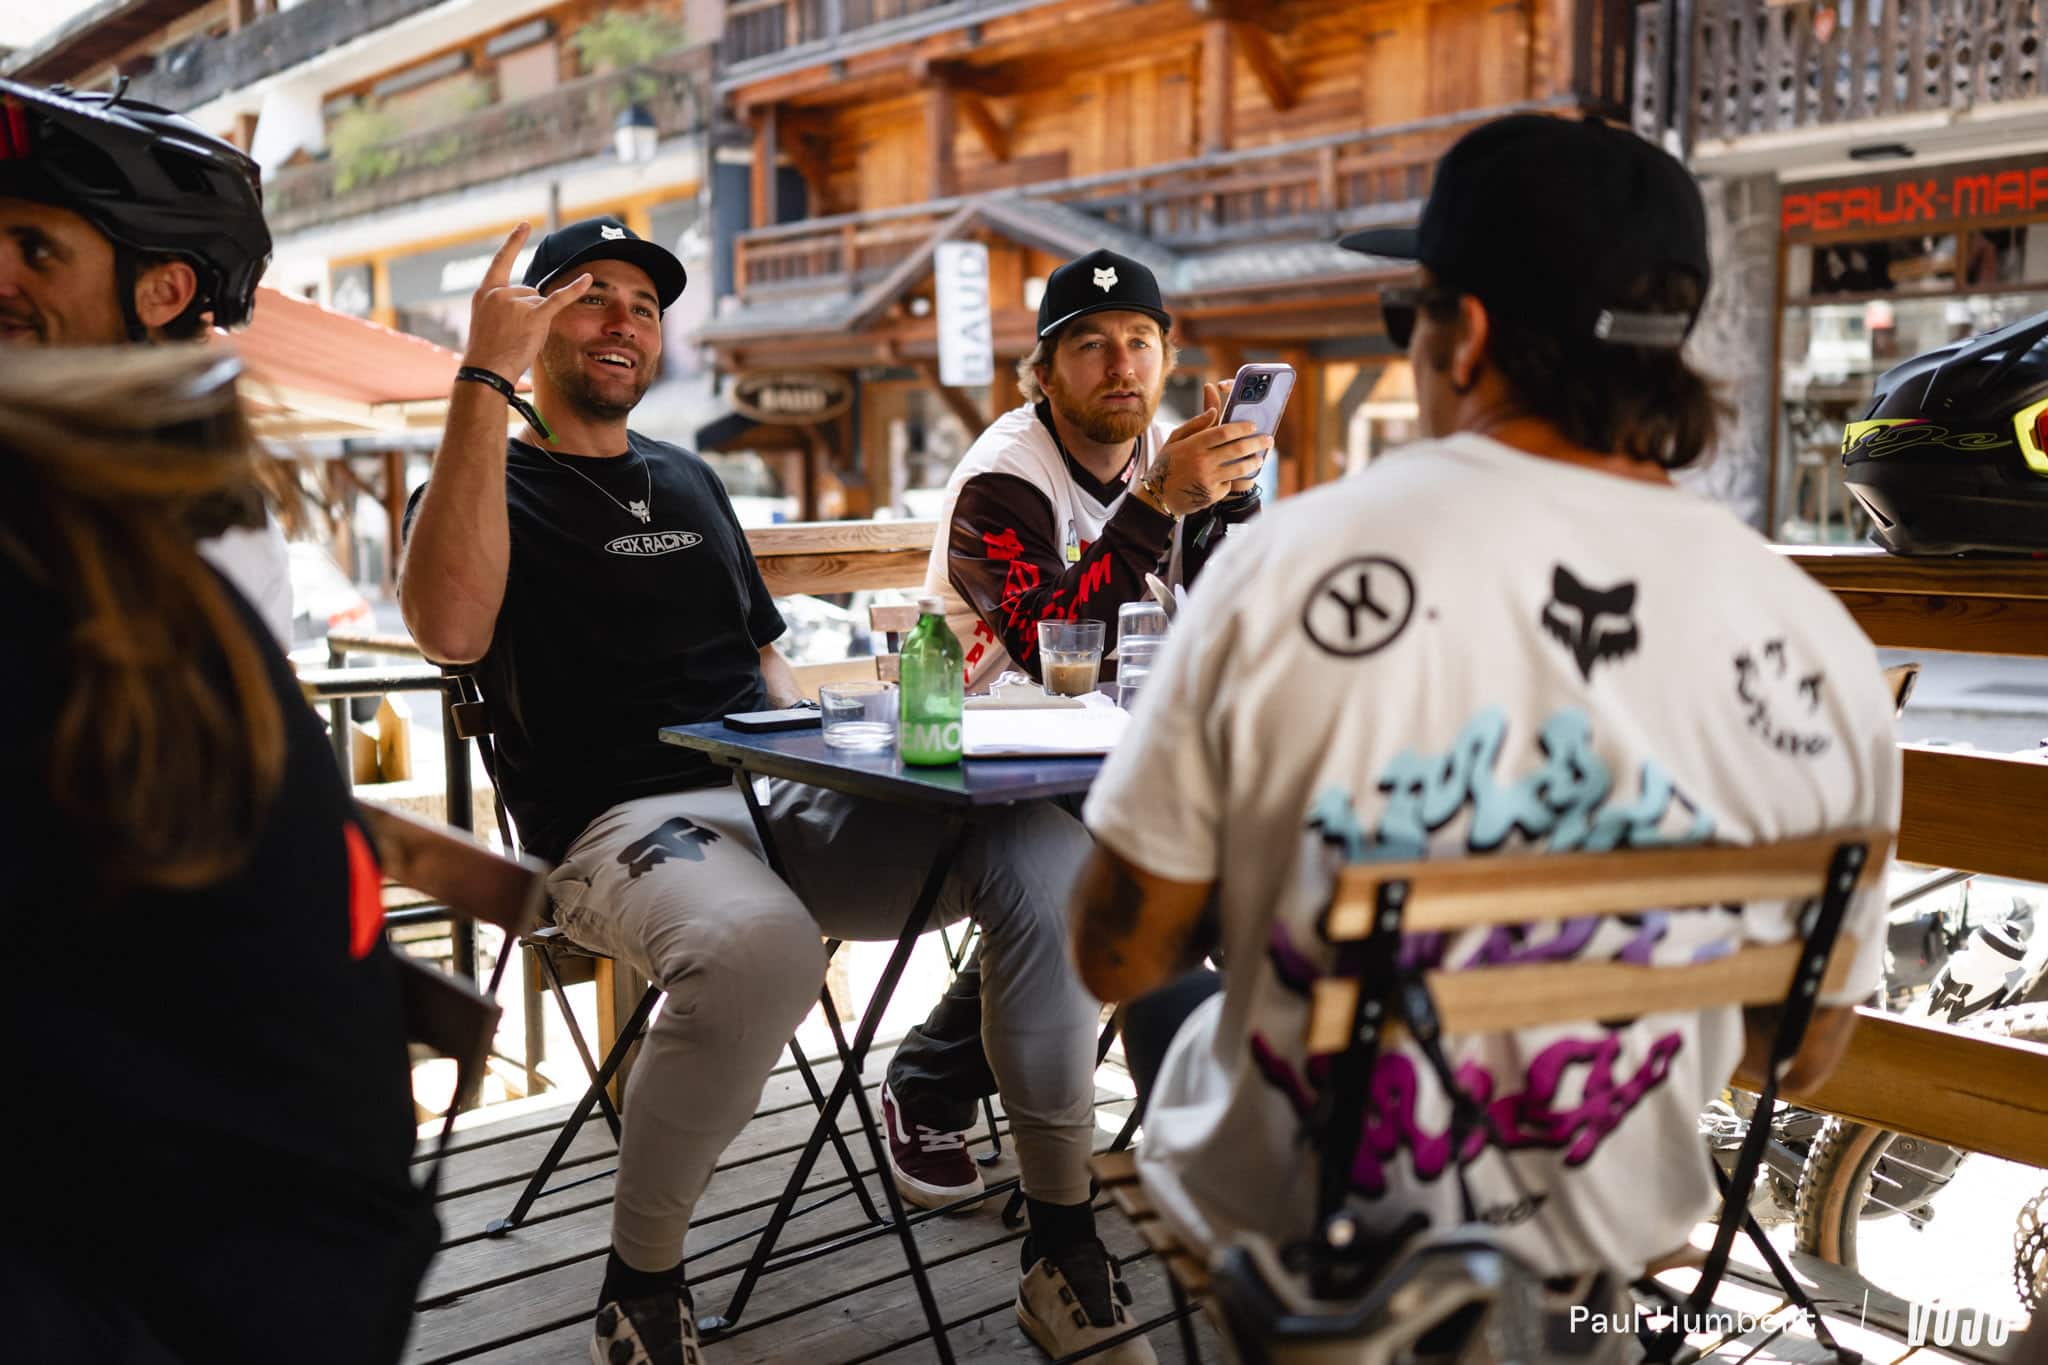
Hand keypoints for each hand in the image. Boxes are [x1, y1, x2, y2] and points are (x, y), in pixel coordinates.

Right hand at [459, 223, 589, 381]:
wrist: (485, 372)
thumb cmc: (489, 352)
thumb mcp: (489, 321)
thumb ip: (507, 304)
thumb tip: (538, 296)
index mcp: (485, 292)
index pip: (502, 261)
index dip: (514, 242)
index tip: (525, 224)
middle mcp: (500, 293)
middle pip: (530, 293)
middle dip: (529, 313)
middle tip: (512, 335)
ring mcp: (516, 303)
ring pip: (541, 304)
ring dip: (537, 322)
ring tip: (519, 339)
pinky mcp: (534, 317)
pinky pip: (559, 299)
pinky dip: (575, 289)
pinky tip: (588, 279)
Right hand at [1144, 380, 1272, 516]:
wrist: (1158, 498)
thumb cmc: (1166, 465)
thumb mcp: (1174, 440)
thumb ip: (1195, 424)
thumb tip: (1214, 410)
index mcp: (1193, 445)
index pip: (1224, 432)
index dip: (1242, 427)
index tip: (1253, 426)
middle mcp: (1202, 461)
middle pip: (1237, 448)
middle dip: (1256, 442)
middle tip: (1268, 439)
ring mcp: (1208, 479)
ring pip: (1240, 467)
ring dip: (1254, 461)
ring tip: (1259, 458)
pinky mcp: (1212, 494)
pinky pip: (1229, 483)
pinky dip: (1231, 479)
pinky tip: (1231, 477)